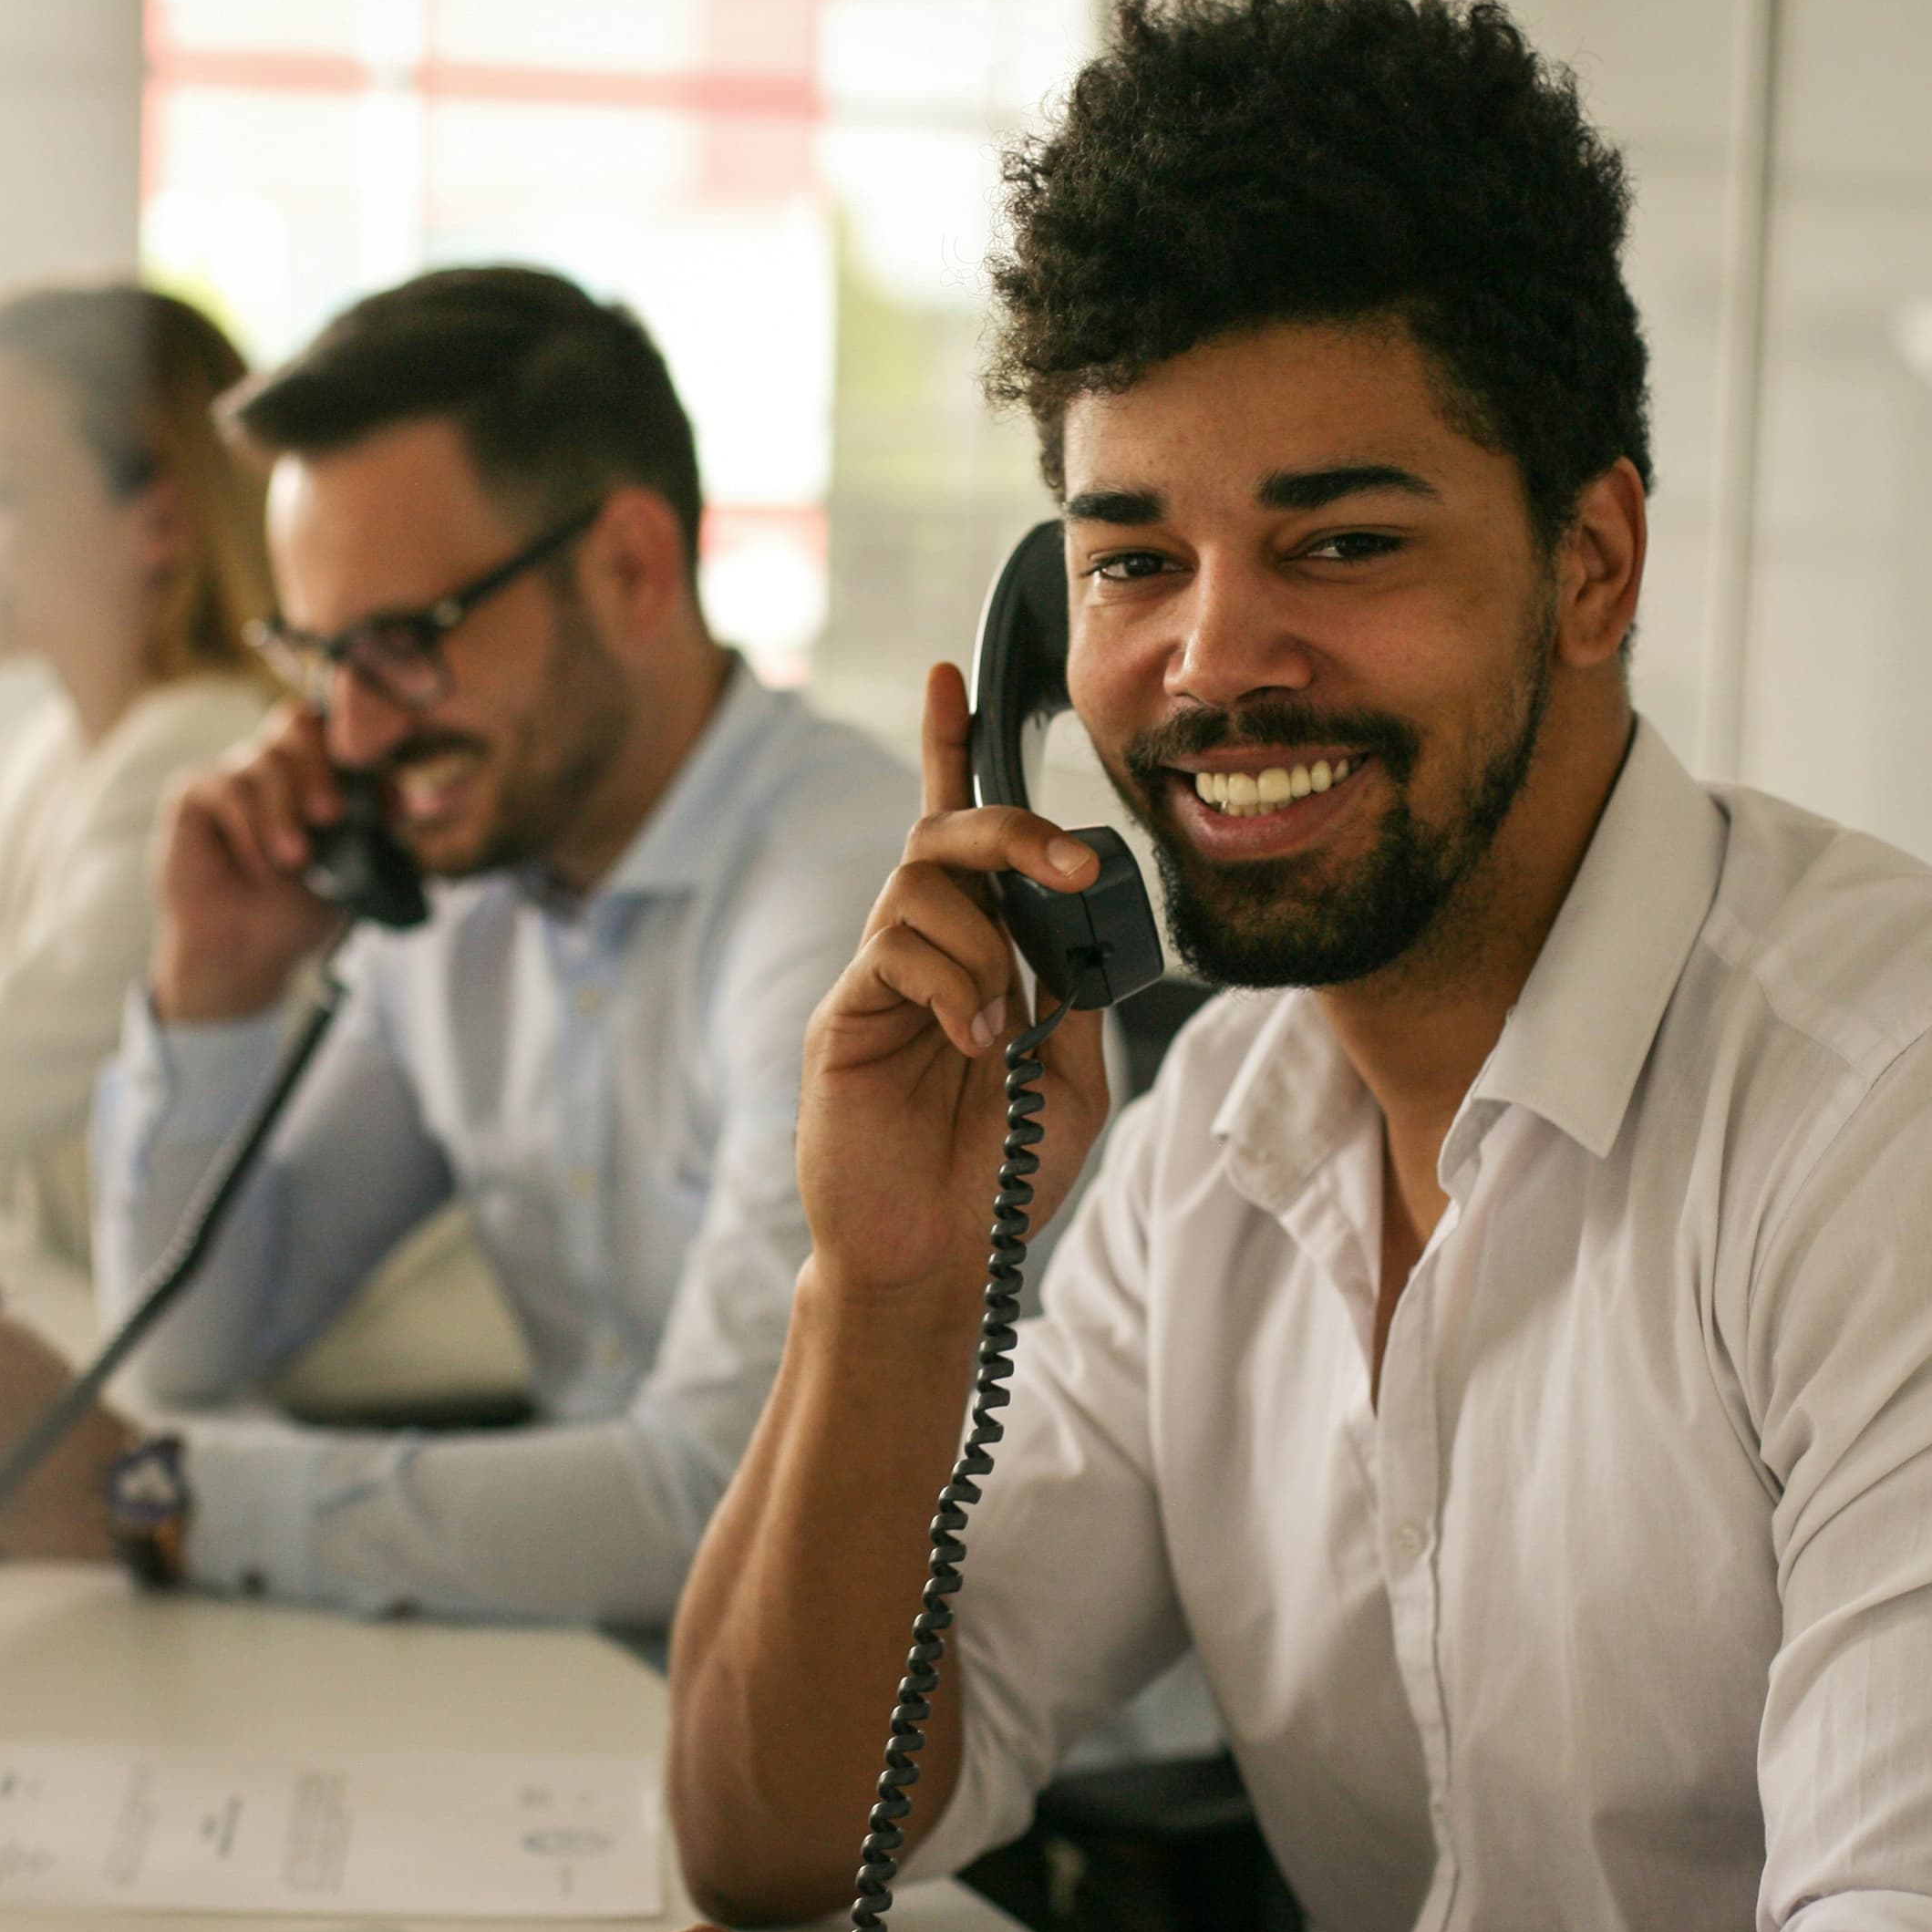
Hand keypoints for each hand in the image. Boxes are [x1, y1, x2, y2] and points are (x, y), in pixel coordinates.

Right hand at [150, 702, 350, 1023]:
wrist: (246, 955)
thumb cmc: (298, 913)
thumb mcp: (353, 871)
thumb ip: (379, 828)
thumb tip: (420, 799)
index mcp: (316, 776)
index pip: (336, 730)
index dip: (357, 750)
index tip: (380, 794)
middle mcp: (275, 768)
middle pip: (298, 722)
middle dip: (318, 768)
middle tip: (329, 816)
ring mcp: (234, 776)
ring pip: (263, 759)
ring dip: (282, 814)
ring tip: (292, 861)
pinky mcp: (195, 794)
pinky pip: (225, 787)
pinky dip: (247, 828)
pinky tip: (255, 866)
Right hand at [798, 663, 1114, 1299]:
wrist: (940, 1254)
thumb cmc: (997, 1173)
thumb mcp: (1074, 1074)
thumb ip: (1074, 991)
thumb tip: (1083, 921)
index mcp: (977, 951)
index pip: (961, 833)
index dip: (953, 750)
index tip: (954, 678)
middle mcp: (922, 948)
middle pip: (947, 832)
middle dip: (1013, 830)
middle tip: (1072, 873)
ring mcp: (878, 975)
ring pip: (925, 885)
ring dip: (985, 946)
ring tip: (996, 1029)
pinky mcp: (847, 1010)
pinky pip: (899, 946)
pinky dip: (952, 983)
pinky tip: (969, 1044)